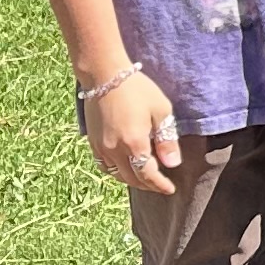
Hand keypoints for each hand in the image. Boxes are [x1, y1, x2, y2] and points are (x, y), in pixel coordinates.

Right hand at [85, 66, 179, 196]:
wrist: (105, 75)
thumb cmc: (137, 89)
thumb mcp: (160, 111)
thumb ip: (166, 140)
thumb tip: (172, 164)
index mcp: (134, 143)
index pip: (148, 175)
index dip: (160, 185)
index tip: (170, 189)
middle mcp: (115, 150)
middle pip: (133, 178)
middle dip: (148, 185)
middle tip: (160, 186)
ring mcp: (101, 147)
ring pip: (117, 175)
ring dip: (132, 181)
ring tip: (145, 180)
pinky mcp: (92, 142)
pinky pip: (104, 166)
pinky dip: (116, 173)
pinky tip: (124, 169)